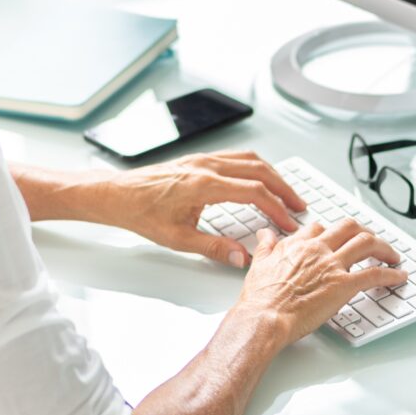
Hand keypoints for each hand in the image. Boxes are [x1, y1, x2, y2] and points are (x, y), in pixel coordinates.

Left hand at [104, 151, 306, 267]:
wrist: (116, 194)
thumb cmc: (140, 212)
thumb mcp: (177, 239)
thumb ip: (213, 248)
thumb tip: (242, 257)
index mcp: (203, 184)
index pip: (253, 192)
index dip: (276, 208)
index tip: (289, 223)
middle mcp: (206, 166)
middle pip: (259, 171)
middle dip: (283, 189)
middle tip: (299, 206)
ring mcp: (202, 160)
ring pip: (249, 160)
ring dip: (272, 175)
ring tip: (285, 193)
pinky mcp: (198, 160)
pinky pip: (236, 157)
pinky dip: (255, 168)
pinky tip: (259, 180)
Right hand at [237, 221, 407, 342]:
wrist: (264, 317)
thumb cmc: (260, 299)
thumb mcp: (258, 264)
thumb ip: (266, 246)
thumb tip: (265, 234)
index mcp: (298, 245)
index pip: (322, 228)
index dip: (335, 232)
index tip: (342, 239)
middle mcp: (318, 249)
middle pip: (349, 228)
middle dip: (366, 233)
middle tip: (373, 242)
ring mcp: (332, 266)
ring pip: (367, 243)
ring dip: (384, 247)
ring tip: (392, 256)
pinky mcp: (344, 285)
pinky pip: (375, 273)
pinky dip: (391, 273)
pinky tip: (399, 276)